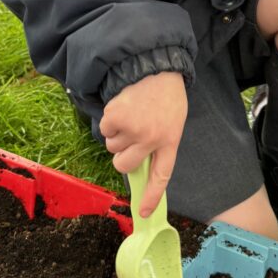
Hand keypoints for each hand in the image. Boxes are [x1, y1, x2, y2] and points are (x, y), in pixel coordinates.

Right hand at [100, 72, 187, 216]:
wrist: (156, 65)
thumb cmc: (166, 94)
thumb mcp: (172, 120)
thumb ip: (158, 142)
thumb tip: (137, 164)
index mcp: (170, 140)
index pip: (161, 175)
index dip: (151, 196)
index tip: (142, 212)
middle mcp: (152, 139)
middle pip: (123, 165)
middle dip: (121, 155)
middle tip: (130, 135)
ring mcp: (133, 129)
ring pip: (111, 146)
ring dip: (116, 133)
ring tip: (131, 113)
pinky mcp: (116, 118)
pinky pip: (104, 130)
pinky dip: (109, 120)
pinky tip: (123, 106)